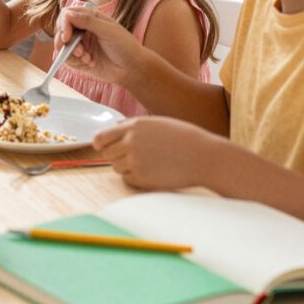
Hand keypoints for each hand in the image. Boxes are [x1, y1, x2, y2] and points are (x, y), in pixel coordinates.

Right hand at [54, 4, 141, 85]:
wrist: (132, 68)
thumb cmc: (125, 46)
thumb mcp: (108, 30)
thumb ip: (88, 21)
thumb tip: (68, 14)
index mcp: (90, 17)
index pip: (67, 15)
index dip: (64, 25)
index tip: (67, 38)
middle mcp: (82, 29)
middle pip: (61, 29)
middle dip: (65, 41)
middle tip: (78, 51)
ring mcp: (80, 44)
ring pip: (62, 45)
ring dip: (72, 53)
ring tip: (86, 57)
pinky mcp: (79, 59)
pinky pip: (67, 59)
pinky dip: (76, 61)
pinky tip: (90, 62)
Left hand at [94, 117, 221, 190]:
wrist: (204, 157)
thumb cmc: (182, 138)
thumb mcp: (156, 123)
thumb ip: (132, 125)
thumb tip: (113, 128)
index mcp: (133, 126)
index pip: (100, 137)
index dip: (99, 143)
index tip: (101, 147)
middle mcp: (130, 142)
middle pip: (107, 154)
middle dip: (116, 155)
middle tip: (133, 156)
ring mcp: (135, 161)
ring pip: (116, 167)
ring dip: (126, 166)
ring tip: (147, 162)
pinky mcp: (142, 178)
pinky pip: (127, 179)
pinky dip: (135, 177)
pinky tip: (152, 172)